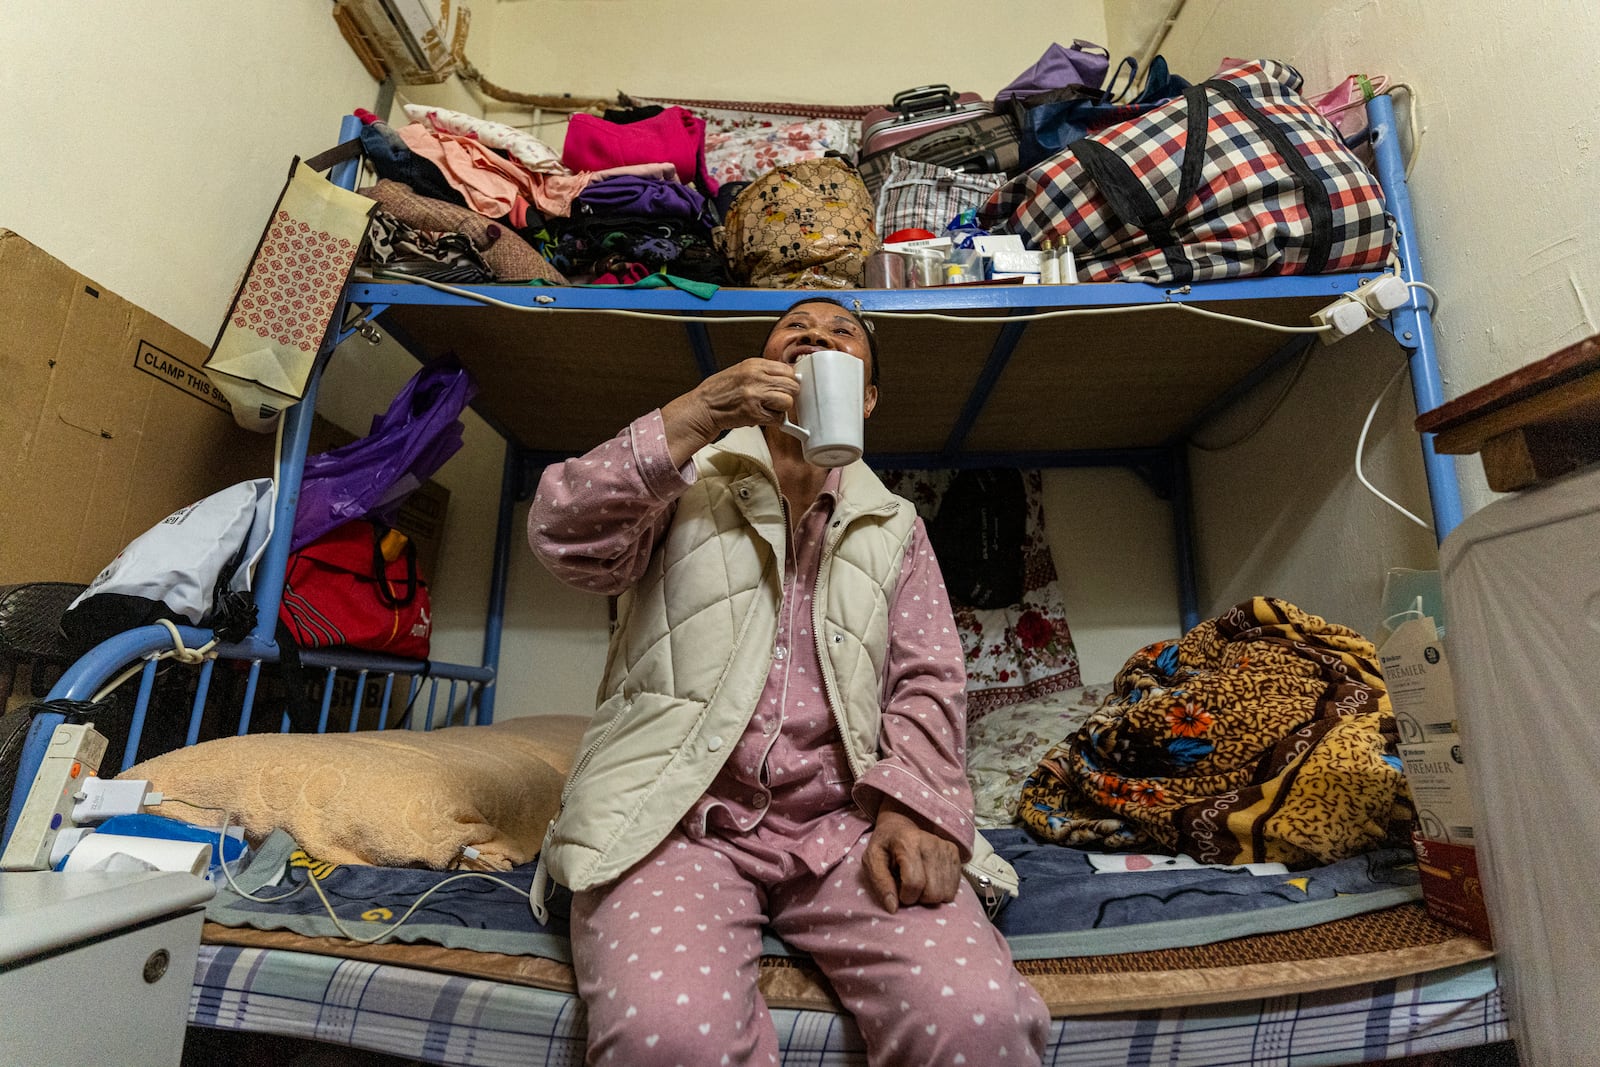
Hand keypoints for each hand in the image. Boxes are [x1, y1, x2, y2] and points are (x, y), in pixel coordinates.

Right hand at [660, 358, 798, 465]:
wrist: (703, 408)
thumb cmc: (719, 391)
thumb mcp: (741, 371)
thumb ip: (763, 373)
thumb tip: (786, 378)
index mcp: (754, 364)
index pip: (788, 369)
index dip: (790, 380)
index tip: (786, 387)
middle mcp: (756, 377)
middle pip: (791, 385)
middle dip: (788, 395)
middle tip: (779, 400)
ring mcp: (755, 395)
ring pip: (787, 402)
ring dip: (782, 409)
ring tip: (770, 409)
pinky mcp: (754, 413)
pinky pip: (778, 419)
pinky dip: (774, 421)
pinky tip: (764, 417)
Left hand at [863, 798, 961, 913]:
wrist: (900, 826)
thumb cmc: (884, 846)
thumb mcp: (872, 861)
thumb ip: (880, 884)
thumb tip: (893, 908)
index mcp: (908, 843)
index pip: (914, 884)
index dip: (905, 897)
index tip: (898, 892)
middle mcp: (931, 844)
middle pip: (933, 892)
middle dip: (919, 898)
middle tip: (909, 888)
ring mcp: (946, 849)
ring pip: (945, 894)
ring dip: (930, 896)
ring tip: (919, 883)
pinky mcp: (955, 854)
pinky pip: (954, 889)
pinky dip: (941, 891)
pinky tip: (930, 880)